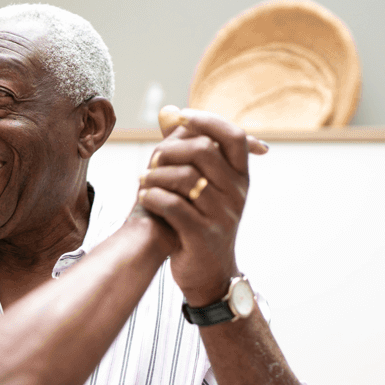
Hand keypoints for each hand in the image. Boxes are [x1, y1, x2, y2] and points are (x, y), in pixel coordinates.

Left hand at [137, 107, 266, 306]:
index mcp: (241, 177)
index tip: (181, 118)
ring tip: (143, 181)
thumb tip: (169, 111)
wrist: (209, 274)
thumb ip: (188, 148)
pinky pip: (173, 205)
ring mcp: (222, 215)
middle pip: (204, 151)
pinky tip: (144, 198)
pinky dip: (152, 197)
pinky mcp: (202, 235)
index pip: (234, 136)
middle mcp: (237, 194)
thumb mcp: (204, 186)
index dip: (207, 121)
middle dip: (169, 150)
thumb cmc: (201, 222)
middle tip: (152, 159)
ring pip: (184, 178)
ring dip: (155, 175)